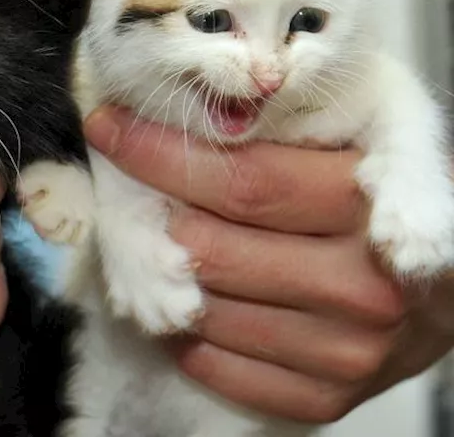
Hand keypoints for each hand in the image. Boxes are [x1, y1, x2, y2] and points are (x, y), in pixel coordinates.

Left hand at [85, 105, 453, 423]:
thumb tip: (187, 104)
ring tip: (160, 245)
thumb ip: (291, 115)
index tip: (110, 127)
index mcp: (373, 207)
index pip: (241, 183)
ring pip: (206, 311)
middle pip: (212, 250)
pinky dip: (187, 336)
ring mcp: (348, 351)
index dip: (161, 154)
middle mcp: (364, 286)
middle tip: (128, 189)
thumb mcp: (368, 129)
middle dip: (152, 214)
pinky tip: (190, 301)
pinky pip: (221, 370)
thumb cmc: (392, 192)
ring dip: (165, 277)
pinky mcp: (327, 397)